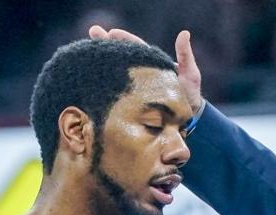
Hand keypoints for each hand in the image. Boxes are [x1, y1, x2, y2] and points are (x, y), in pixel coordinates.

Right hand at [88, 26, 203, 113]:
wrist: (187, 121)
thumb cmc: (189, 96)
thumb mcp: (189, 74)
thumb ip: (184, 55)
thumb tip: (184, 33)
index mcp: (151, 63)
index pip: (136, 47)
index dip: (124, 39)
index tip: (111, 32)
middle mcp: (140, 73)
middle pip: (121, 56)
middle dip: (106, 44)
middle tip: (93, 33)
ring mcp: (135, 87)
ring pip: (116, 72)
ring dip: (101, 63)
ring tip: (86, 53)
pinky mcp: (131, 101)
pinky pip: (117, 92)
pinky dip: (105, 85)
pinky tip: (92, 81)